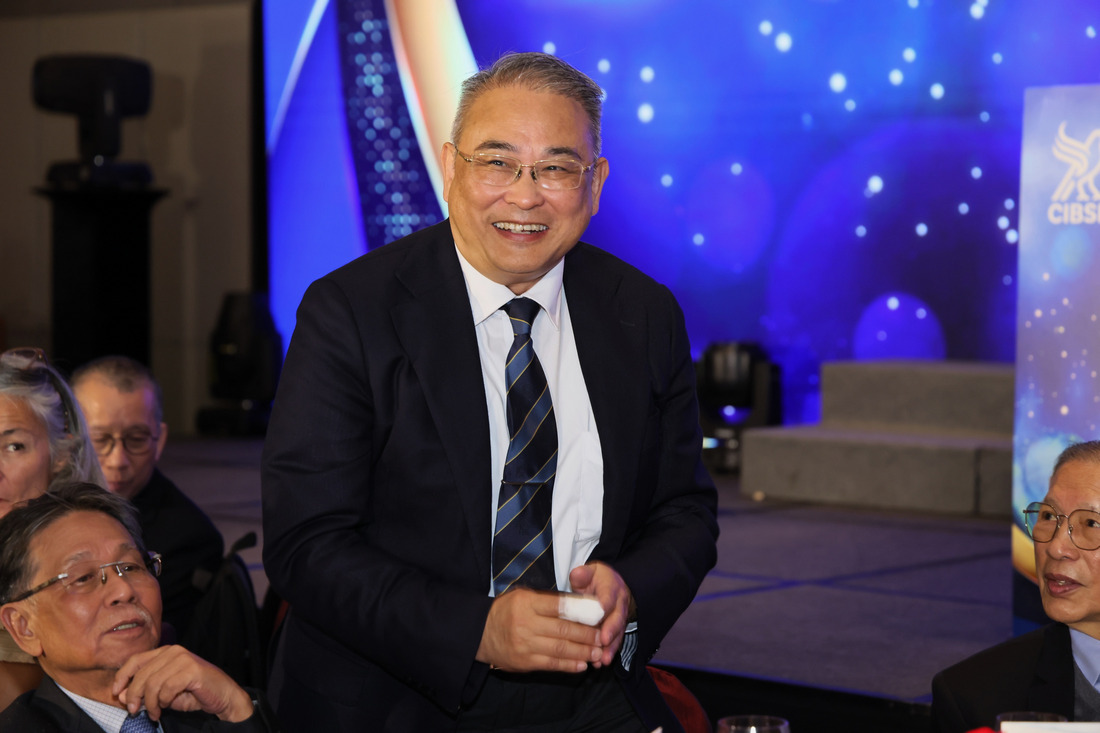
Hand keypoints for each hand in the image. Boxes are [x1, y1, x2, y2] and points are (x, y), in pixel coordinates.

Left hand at [111, 645, 253, 722]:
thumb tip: (122, 695)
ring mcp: (183, 659)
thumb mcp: (164, 693)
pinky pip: (167, 688)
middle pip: (141, 674)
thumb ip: (144, 691)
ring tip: (155, 713)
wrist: (223, 696)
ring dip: (150, 703)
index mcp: (166, 652)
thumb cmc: (194, 693)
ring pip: (152, 683)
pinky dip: (164, 701)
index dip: (122, 676)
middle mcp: (174, 651)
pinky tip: (167, 707)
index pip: (135, 660)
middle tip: (135, 711)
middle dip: (134, 695)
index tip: (116, 693)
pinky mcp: (192, 669)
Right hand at [476, 588, 602, 672]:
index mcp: (528, 602)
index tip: (600, 614)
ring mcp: (525, 644)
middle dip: (587, 634)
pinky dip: (568, 665)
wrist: (480, 633)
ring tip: (598, 652)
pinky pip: (551, 664)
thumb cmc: (507, 611)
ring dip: (582, 652)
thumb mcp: (523, 597)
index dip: (582, 610)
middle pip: (564, 629)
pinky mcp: (524, 662)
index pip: (560, 605)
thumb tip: (579, 606)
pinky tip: (582, 664)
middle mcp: (526, 623)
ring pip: (560, 648)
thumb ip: (548, 601)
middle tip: (603, 636)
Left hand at [569, 562, 634, 667]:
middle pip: (617, 618)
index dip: (605, 605)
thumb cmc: (595, 580)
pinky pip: (614, 642)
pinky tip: (600, 663)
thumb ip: (583, 574)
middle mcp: (619, 604)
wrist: (610, 585)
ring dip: (610, 647)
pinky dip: (608, 653)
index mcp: (611, 587)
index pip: (608, 596)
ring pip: (617, 634)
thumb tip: (577, 574)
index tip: (600, 612)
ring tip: (602, 660)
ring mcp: (620, 618)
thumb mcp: (589, 572)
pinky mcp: (617, 630)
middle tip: (603, 641)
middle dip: (610, 631)